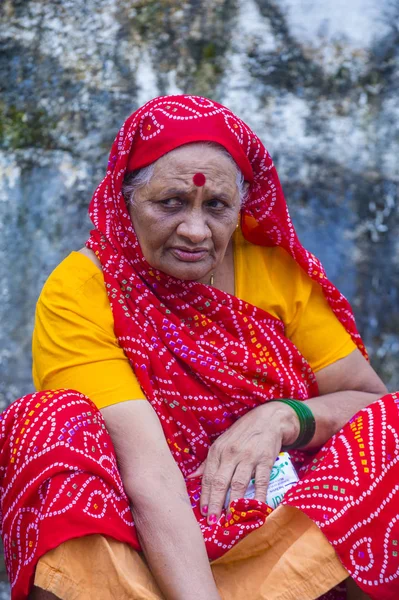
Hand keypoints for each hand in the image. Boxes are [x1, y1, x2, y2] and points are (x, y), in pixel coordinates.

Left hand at [188, 401, 298, 523]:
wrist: (267, 419)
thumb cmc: (241, 434)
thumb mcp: (221, 443)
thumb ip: (207, 463)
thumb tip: (191, 478)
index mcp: (217, 451)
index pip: (208, 477)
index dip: (205, 497)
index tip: (203, 513)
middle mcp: (231, 454)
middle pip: (220, 483)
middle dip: (215, 504)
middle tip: (213, 522)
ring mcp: (248, 457)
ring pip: (238, 484)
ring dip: (234, 504)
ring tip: (231, 520)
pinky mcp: (265, 460)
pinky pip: (261, 482)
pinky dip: (259, 497)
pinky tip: (257, 509)